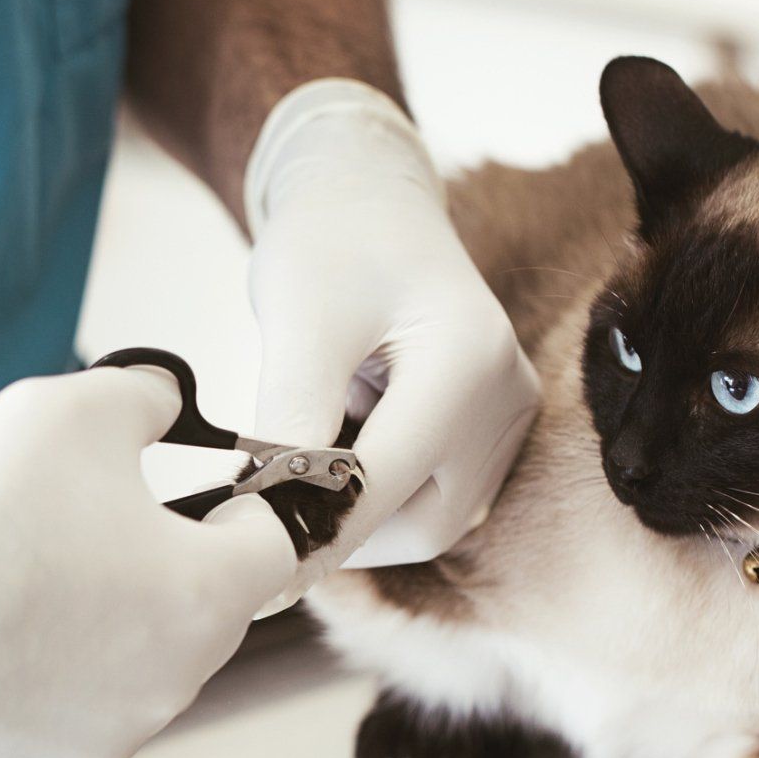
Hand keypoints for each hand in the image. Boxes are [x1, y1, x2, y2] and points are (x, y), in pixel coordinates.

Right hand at [0, 366, 295, 757]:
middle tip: (96, 535)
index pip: (273, 549)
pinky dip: (42, 693)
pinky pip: (64, 728)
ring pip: (133, 678)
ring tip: (31, 589)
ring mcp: (110, 741)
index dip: (244, 511)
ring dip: (105, 637)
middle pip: (201, 619)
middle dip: (164, 574)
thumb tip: (164, 401)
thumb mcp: (81, 406)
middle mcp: (175, 683)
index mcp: (208, 595)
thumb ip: (151, 397)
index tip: (215, 499)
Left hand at [244, 80, 538, 598]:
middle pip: (424, 522)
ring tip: (308, 454)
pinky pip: (438, 495)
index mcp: (467, 359)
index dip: (315, 527)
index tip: (250, 555)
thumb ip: (290, 420)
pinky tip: (341, 445)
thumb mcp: (297, 322)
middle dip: (344, 530)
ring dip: (362, 512)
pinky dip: (382, 493)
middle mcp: (506, 395)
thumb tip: (268, 517)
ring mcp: (508, 416)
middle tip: (267, 514)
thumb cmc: (330, 243)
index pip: (386, 481)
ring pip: (432, 520)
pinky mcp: (494, 428)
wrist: (370, 201)